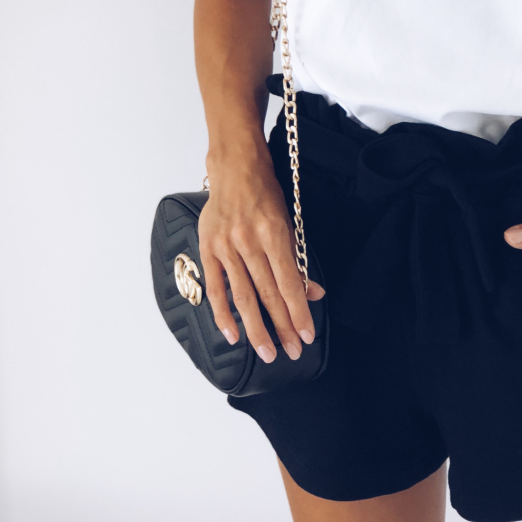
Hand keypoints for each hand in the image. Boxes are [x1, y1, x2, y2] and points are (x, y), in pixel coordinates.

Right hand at [198, 143, 324, 363]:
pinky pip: (216, 288)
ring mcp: (226, 247)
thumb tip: (313, 293)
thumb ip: (297, 259)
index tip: (307, 335)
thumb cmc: (266, 195)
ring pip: (243, 297)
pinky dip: (222, 314)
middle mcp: (249, 242)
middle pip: (268, 294)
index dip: (298, 312)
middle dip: (282, 327)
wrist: (235, 169)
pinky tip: (232, 335)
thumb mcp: (289, 223)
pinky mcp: (208, 249)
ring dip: (256, 328)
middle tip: (292, 351)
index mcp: (273, 233)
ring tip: (267, 352)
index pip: (289, 283)